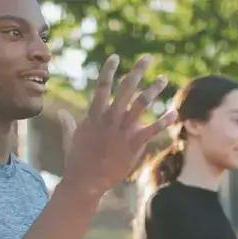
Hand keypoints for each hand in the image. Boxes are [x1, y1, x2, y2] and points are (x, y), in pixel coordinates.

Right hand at [60, 54, 175, 199]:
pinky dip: (164, 121)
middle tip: (148, 58)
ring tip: (163, 79)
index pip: (101, 86)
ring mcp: (122, 131)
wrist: (85, 182)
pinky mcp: (133, 144)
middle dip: (137, 71)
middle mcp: (109, 119)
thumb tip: (63, 112)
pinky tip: (174, 113)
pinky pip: (152, 129)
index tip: (115, 57)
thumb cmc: (76, 161)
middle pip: (125, 88)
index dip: (108, 70)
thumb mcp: (70, 138)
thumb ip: (69, 122)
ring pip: (141, 104)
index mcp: (94, 115)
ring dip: (153, 90)